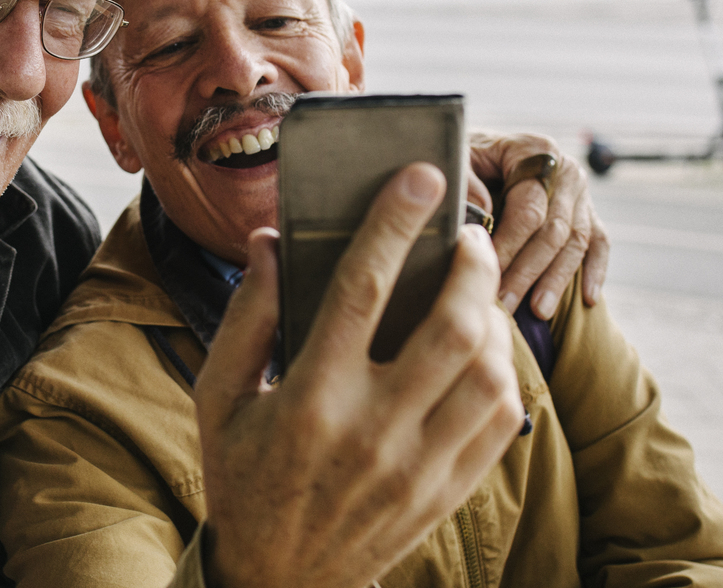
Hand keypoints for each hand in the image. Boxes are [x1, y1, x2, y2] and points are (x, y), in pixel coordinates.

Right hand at [194, 164, 523, 587]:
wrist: (279, 582)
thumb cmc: (242, 475)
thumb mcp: (217, 397)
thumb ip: (246, 315)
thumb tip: (272, 240)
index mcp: (308, 398)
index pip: (362, 290)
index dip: (394, 224)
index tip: (420, 176)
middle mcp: (371, 432)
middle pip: (450, 327)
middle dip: (471, 265)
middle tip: (466, 236)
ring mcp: (417, 468)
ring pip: (489, 374)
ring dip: (493, 318)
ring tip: (475, 293)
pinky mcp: (447, 493)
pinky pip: (501, 420)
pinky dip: (505, 373)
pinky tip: (483, 351)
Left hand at [470, 132, 609, 318]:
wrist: (483, 150)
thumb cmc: (466, 158)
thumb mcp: (458, 157)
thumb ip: (466, 180)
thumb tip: (483, 212)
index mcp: (535, 151)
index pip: (528, 208)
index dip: (509, 244)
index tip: (487, 275)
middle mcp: (565, 170)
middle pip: (554, 229)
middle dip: (528, 272)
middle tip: (506, 304)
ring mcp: (581, 192)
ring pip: (577, 242)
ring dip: (557, 280)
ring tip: (538, 312)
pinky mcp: (588, 211)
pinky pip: (599, 242)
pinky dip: (595, 270)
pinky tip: (588, 299)